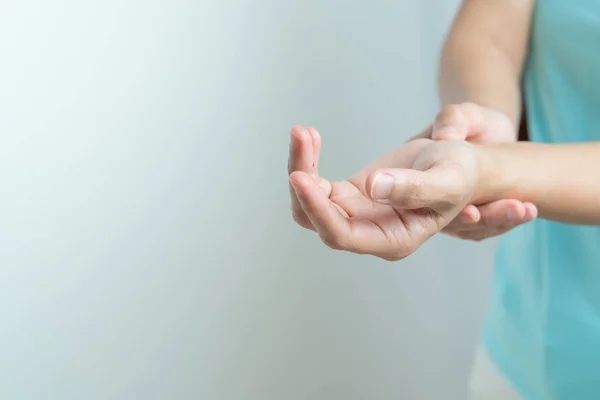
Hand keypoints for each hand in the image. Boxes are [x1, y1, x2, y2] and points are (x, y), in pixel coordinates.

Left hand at [288, 126, 480, 260]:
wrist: (457, 163)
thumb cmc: (459, 175)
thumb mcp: (446, 179)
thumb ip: (414, 188)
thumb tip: (374, 187)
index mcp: (392, 240)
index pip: (342, 235)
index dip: (318, 210)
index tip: (299, 176)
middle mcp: (368, 233)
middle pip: (315, 218)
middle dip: (302, 178)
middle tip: (300, 136)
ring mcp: (354, 215)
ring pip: (309, 201)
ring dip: (300, 166)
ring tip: (302, 132)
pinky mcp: (347, 196)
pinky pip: (315, 184)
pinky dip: (309, 159)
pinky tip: (310, 134)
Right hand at [411, 103, 536, 240]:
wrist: (489, 135)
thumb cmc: (472, 122)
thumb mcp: (463, 114)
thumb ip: (453, 119)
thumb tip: (444, 135)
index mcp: (419, 177)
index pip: (425, 201)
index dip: (449, 211)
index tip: (472, 213)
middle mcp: (430, 201)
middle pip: (452, 223)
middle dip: (484, 219)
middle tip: (511, 209)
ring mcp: (451, 214)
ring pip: (472, 229)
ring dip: (500, 222)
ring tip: (526, 210)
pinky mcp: (474, 218)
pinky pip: (488, 226)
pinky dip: (509, 220)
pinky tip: (529, 211)